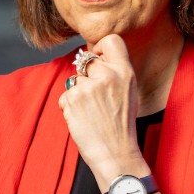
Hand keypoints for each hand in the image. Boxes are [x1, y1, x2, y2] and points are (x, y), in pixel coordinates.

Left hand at [59, 35, 142, 183]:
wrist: (115, 153)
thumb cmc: (121, 125)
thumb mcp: (128, 92)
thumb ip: (114, 72)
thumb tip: (90, 58)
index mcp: (125, 72)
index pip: (111, 39)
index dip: (99, 48)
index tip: (97, 59)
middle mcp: (108, 75)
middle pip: (86, 61)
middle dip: (86, 77)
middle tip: (95, 99)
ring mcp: (89, 86)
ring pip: (74, 79)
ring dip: (77, 94)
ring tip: (91, 112)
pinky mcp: (72, 98)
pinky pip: (64, 95)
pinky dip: (69, 107)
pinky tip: (83, 119)